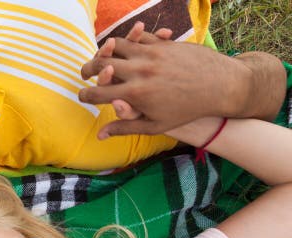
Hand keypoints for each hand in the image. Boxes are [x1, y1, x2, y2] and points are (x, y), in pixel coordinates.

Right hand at [79, 25, 253, 136]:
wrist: (221, 86)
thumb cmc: (187, 109)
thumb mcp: (155, 124)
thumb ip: (125, 127)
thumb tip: (99, 136)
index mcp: (135, 94)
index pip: (99, 93)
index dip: (85, 95)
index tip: (81, 96)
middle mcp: (140, 71)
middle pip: (102, 64)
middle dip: (88, 68)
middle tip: (84, 73)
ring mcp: (151, 53)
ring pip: (117, 46)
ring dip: (105, 52)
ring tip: (101, 58)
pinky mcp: (162, 43)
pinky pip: (137, 37)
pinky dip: (128, 41)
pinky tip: (124, 48)